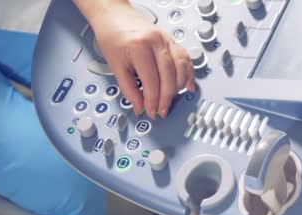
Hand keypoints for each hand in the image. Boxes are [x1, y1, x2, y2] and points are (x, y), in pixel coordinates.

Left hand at [89, 2, 193, 118]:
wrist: (115, 16)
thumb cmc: (112, 37)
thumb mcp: (114, 65)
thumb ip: (128, 89)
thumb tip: (139, 107)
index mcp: (139, 47)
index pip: (151, 81)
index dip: (152, 101)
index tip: (151, 111)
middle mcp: (157, 42)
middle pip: (169, 77)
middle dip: (166, 98)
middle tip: (161, 111)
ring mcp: (167, 40)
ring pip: (181, 69)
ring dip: (178, 89)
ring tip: (170, 101)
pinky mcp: (173, 41)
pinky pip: (187, 60)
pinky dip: (189, 75)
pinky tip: (187, 87)